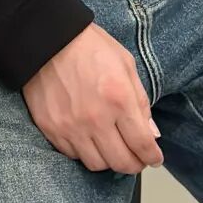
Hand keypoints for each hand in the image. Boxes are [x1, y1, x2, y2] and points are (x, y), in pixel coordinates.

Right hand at [22, 22, 163, 174]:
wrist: (48, 37)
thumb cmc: (89, 46)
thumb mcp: (125, 64)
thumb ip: (140, 101)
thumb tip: (152, 133)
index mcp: (119, 98)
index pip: (142, 144)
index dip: (152, 157)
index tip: (154, 158)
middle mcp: (96, 118)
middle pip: (121, 162)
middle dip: (134, 164)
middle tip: (137, 158)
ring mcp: (71, 127)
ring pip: (97, 165)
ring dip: (109, 161)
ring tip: (112, 149)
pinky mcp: (51, 129)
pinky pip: (73, 155)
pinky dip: (85, 152)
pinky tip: (90, 140)